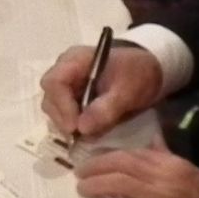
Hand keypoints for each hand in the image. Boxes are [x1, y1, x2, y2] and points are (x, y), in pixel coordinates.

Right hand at [40, 44, 161, 137]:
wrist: (148, 71)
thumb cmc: (137, 74)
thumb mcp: (127, 90)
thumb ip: (106, 108)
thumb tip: (82, 128)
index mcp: (75, 60)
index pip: (54, 82)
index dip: (62, 106)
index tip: (75, 127)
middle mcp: (65, 71)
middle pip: (50, 97)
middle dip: (63, 119)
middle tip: (80, 137)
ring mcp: (67, 85)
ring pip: (54, 108)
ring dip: (67, 124)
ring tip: (86, 136)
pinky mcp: (72, 98)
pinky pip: (64, 114)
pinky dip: (73, 126)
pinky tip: (88, 132)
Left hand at [75, 148, 198, 197]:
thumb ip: (171, 160)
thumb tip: (151, 142)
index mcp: (176, 164)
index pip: (133, 154)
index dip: (108, 155)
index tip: (91, 158)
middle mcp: (169, 178)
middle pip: (122, 168)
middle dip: (96, 169)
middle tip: (79, 174)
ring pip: (122, 188)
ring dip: (97, 188)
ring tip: (83, 191)